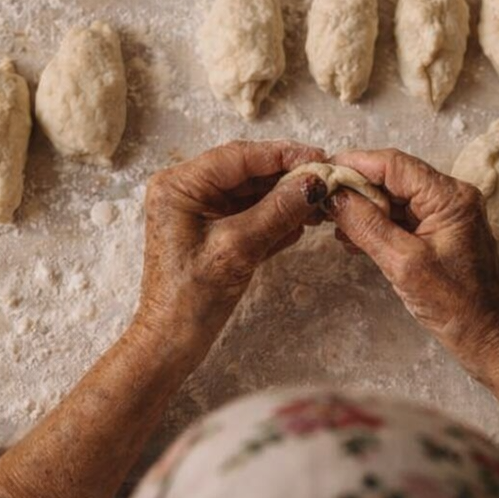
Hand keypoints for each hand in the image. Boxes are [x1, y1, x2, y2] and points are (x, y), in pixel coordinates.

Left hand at [135, 139, 326, 359]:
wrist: (171, 343)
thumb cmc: (190, 299)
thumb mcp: (238, 249)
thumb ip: (277, 211)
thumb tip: (314, 182)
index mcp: (180, 186)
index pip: (239, 156)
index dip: (283, 155)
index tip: (320, 159)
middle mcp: (187, 191)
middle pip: (248, 171)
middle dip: (288, 178)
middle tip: (327, 181)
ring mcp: (201, 211)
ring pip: (253, 193)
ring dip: (286, 198)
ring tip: (321, 204)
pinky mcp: (214, 232)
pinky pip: (251, 214)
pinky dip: (276, 217)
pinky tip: (302, 223)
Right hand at [327, 148, 498, 372]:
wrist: (487, 338)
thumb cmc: (457, 306)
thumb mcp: (403, 264)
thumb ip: (366, 225)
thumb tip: (334, 196)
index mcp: (451, 198)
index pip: (394, 164)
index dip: (355, 164)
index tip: (323, 172)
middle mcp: (451, 198)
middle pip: (393, 177)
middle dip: (356, 188)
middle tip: (322, 200)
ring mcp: (446, 215)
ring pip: (394, 197)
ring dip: (363, 208)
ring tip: (333, 222)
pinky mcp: (439, 232)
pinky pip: (402, 218)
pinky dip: (376, 224)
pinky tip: (352, 238)